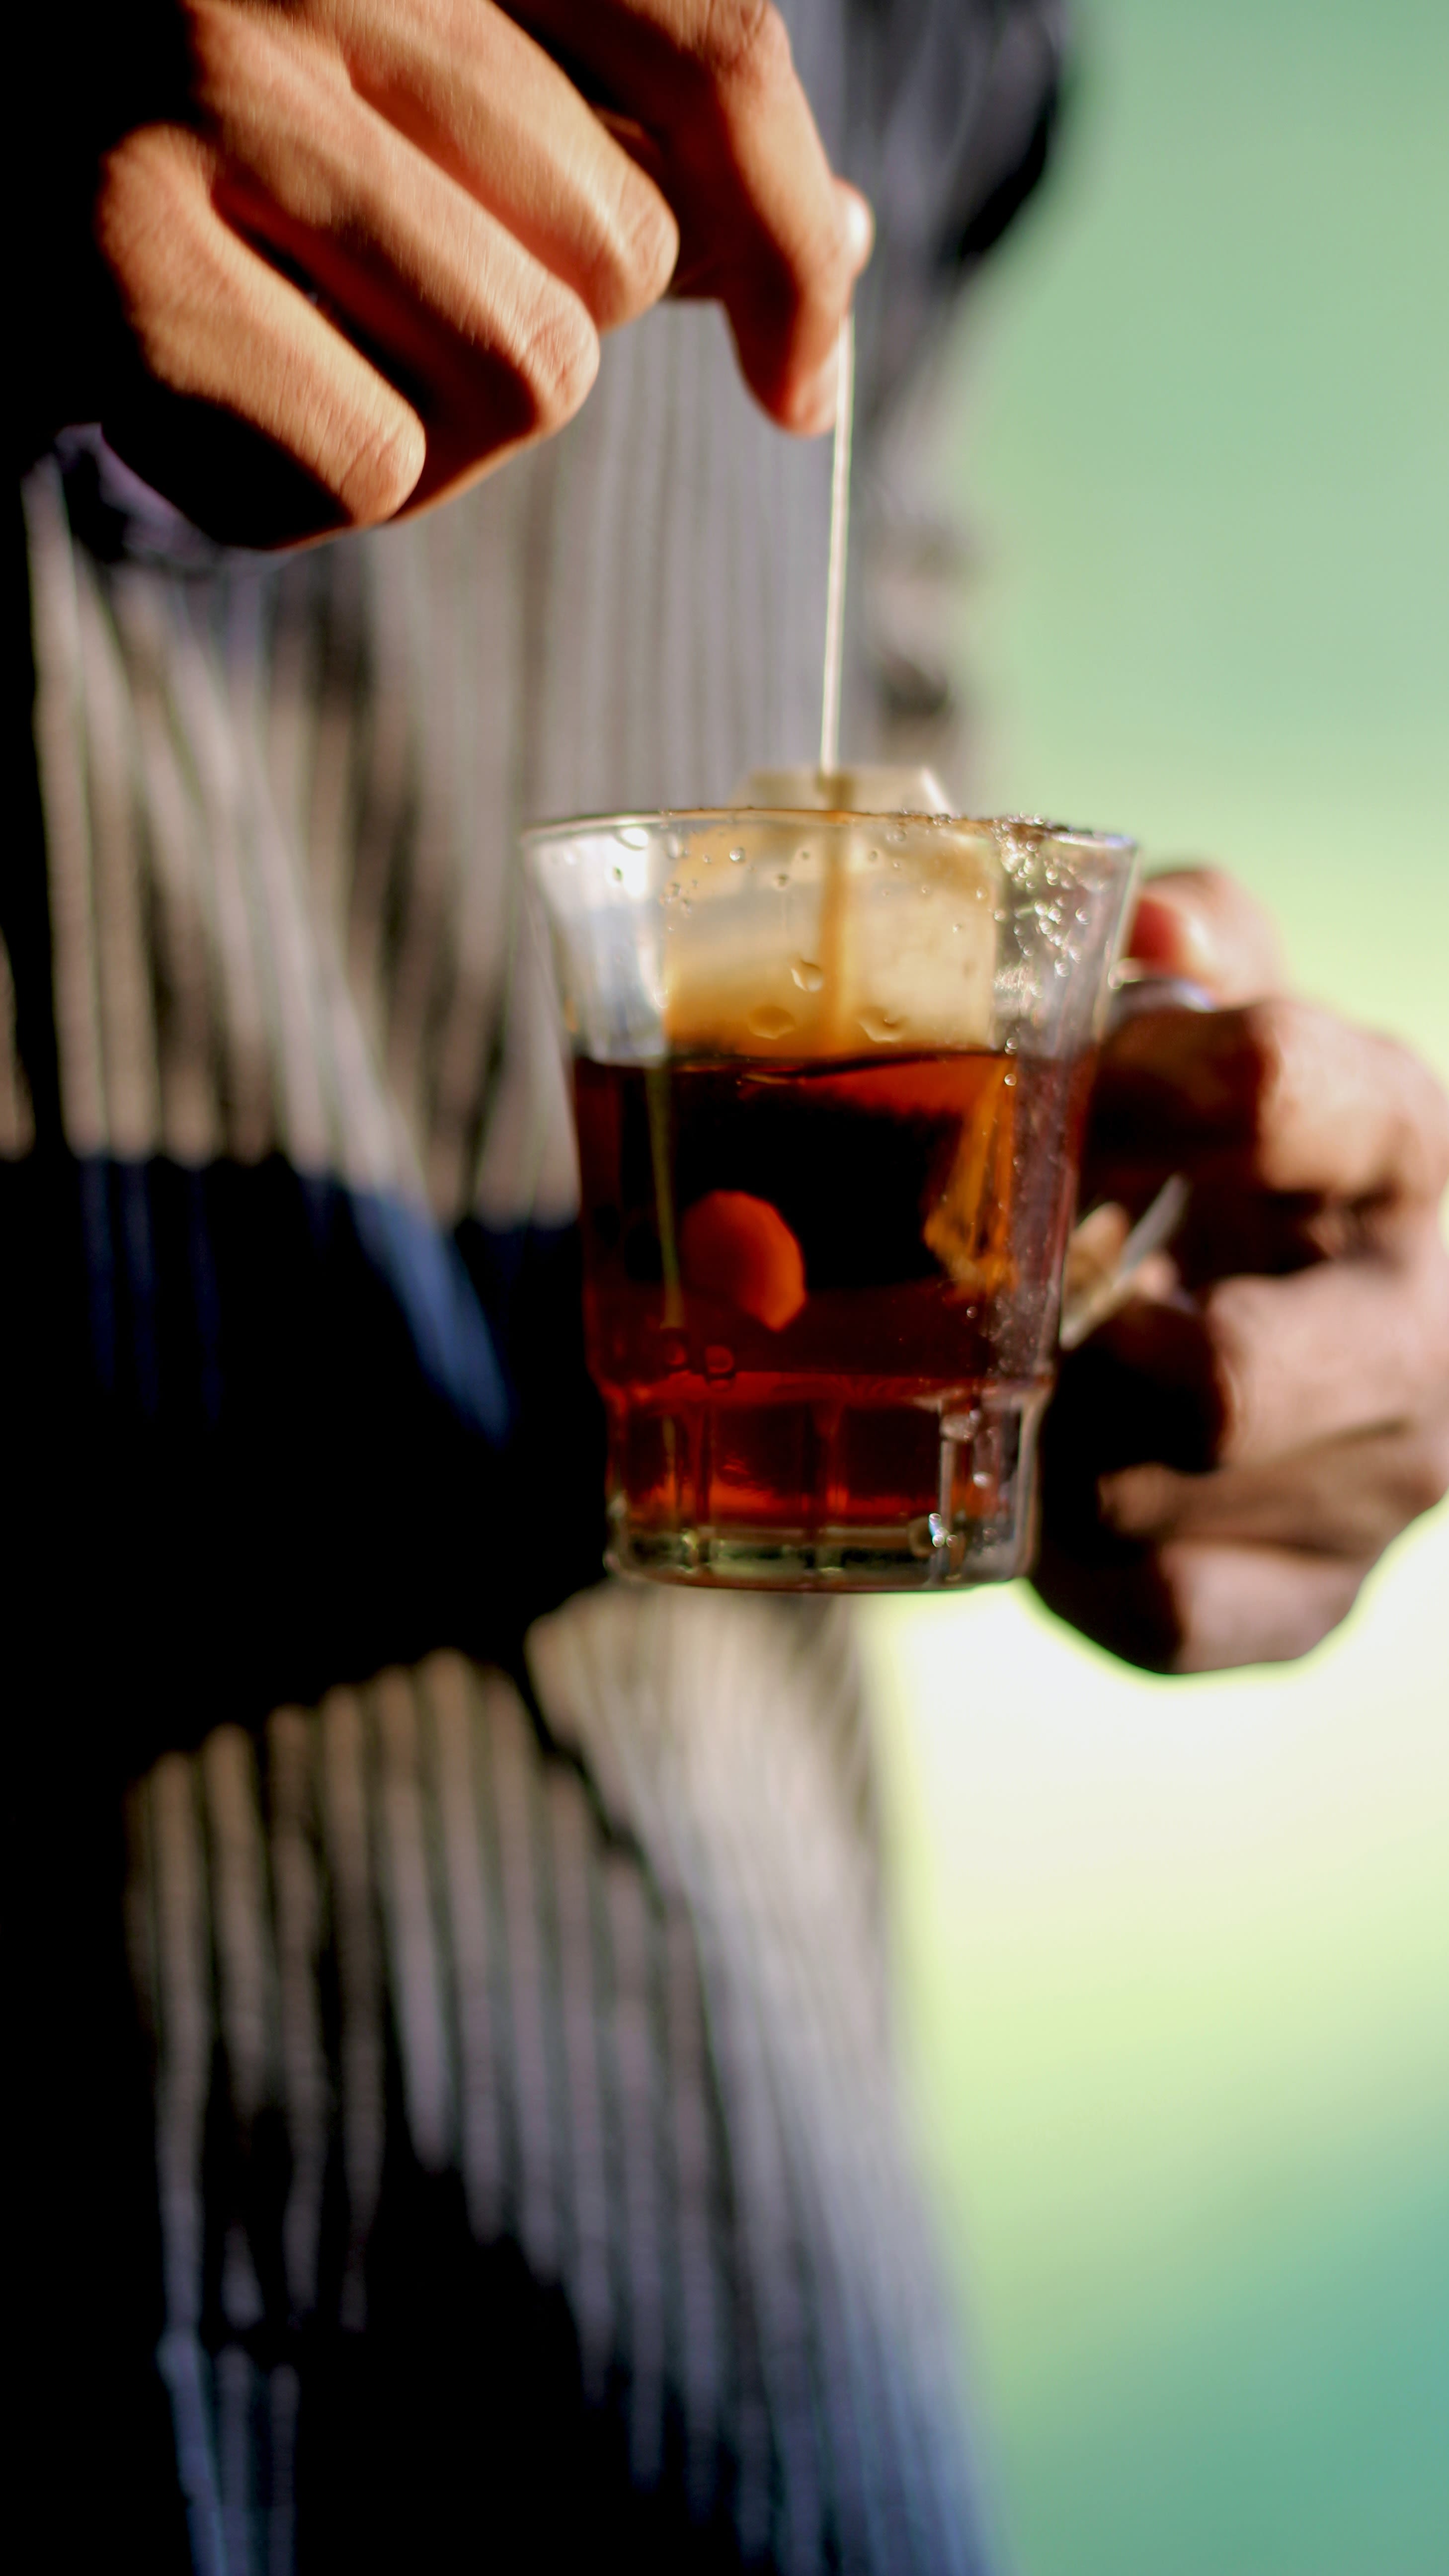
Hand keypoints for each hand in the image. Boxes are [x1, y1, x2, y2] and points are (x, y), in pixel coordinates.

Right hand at [25, 1, 868, 543]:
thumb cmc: (182, 127)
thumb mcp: (412, 81)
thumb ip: (616, 137)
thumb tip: (837, 250)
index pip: (709, 41)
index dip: (786, 236)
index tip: (798, 392)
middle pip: (614, 258)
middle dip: (525, 334)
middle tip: (354, 302)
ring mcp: (201, 79)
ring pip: (516, 379)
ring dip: (421, 425)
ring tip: (269, 345)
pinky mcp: (113, 259)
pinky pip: (370, 468)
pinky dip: (297, 489)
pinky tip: (192, 406)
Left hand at [1036, 869, 1448, 1671]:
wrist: (1331, 1320)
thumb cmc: (1247, 1155)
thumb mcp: (1241, 1024)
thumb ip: (1196, 944)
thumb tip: (1147, 920)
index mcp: (1401, 1146)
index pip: (1269, 1089)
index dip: (1117, 1081)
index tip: (1050, 1086)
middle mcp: (1415, 1332)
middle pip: (1226, 1385)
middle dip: (1086, 1344)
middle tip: (1028, 1290)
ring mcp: (1372, 1489)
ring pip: (1144, 1498)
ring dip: (1049, 1434)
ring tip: (1029, 1372)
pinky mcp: (1302, 1604)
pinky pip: (1150, 1609)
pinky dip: (1068, 1554)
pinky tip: (1055, 1477)